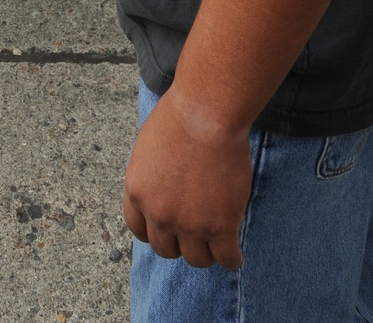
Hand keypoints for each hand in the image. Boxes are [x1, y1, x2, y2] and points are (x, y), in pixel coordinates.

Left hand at [123, 86, 251, 269]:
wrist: (206, 113)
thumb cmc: (179, 118)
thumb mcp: (148, 148)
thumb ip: (150, 176)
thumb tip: (160, 189)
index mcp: (137, 192)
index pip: (139, 230)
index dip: (154, 231)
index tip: (168, 229)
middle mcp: (158, 214)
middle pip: (166, 249)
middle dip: (179, 242)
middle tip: (194, 232)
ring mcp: (189, 224)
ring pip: (196, 259)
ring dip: (205, 252)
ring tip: (215, 242)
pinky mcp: (220, 226)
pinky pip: (226, 258)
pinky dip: (232, 259)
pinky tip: (235, 253)